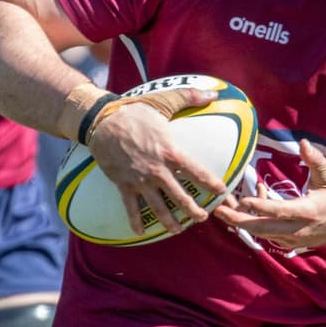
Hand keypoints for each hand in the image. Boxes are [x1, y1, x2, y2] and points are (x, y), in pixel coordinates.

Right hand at [85, 85, 225, 235]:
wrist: (102, 122)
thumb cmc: (135, 112)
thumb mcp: (163, 101)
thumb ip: (190, 97)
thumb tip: (214, 93)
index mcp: (171, 152)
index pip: (198, 172)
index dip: (212, 184)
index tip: (223, 192)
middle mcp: (158, 170)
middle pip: (180, 196)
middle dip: (193, 210)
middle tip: (202, 218)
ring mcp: (140, 180)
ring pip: (158, 208)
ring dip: (169, 222)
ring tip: (178, 230)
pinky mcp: (123, 185)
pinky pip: (131, 208)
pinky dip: (135, 222)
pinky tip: (140, 233)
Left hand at [213, 140, 325, 249]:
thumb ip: (315, 159)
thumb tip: (303, 143)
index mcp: (308, 211)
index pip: (280, 210)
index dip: (261, 206)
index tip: (244, 200)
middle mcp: (298, 229)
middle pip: (264, 228)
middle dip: (239, 221)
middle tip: (218, 211)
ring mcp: (293, 239)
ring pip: (262, 233)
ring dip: (243, 221)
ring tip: (225, 209)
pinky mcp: (289, 242)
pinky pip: (267, 233)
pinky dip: (255, 222)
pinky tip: (247, 206)